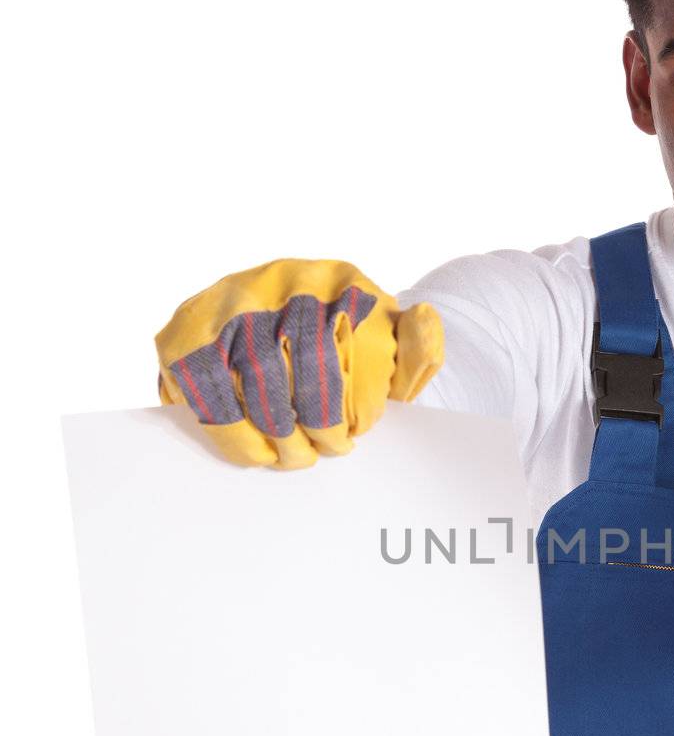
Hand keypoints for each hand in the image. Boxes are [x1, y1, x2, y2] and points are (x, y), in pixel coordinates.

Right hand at [155, 257, 443, 467]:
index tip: (344, 441)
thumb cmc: (360, 350)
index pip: (320, 345)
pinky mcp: (185, 329)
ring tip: (286, 458)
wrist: (319, 325)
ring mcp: (224, 300)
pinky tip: (253, 451)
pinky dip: (224, 427)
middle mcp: (274, 278)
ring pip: (227, 374)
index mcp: (334, 277)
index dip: (328, 407)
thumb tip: (425, 320)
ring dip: (257, 430)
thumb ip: (419, 344)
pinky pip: (193, 383)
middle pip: (270, 361)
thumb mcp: (399, 350)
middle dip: (290, 424)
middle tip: (312, 457)